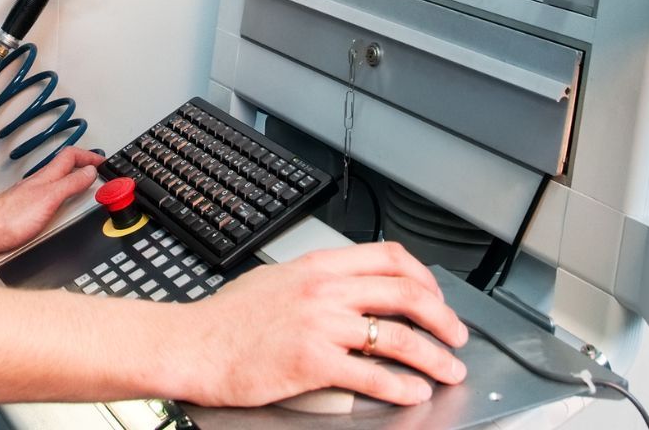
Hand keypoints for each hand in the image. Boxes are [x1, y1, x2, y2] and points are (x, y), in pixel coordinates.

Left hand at [0, 146, 103, 260]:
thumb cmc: (10, 217)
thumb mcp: (49, 198)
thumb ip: (70, 184)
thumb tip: (89, 172)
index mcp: (47, 177)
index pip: (71, 156)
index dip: (88, 156)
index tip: (103, 161)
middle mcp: (40, 185)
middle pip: (65, 168)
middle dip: (83, 166)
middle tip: (97, 171)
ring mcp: (33, 198)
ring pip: (58, 183)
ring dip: (73, 182)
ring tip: (86, 186)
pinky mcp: (28, 213)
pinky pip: (50, 200)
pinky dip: (62, 200)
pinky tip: (63, 209)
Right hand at [169, 242, 468, 407]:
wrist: (191, 344)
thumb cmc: (225, 320)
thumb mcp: (276, 281)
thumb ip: (315, 283)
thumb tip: (346, 292)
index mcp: (317, 266)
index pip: (388, 257)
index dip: (423, 277)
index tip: (435, 296)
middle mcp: (324, 289)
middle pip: (405, 293)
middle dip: (442, 316)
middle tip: (456, 334)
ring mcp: (320, 324)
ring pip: (398, 335)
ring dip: (433, 355)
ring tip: (448, 369)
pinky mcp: (313, 361)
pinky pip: (372, 374)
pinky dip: (401, 385)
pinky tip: (412, 392)